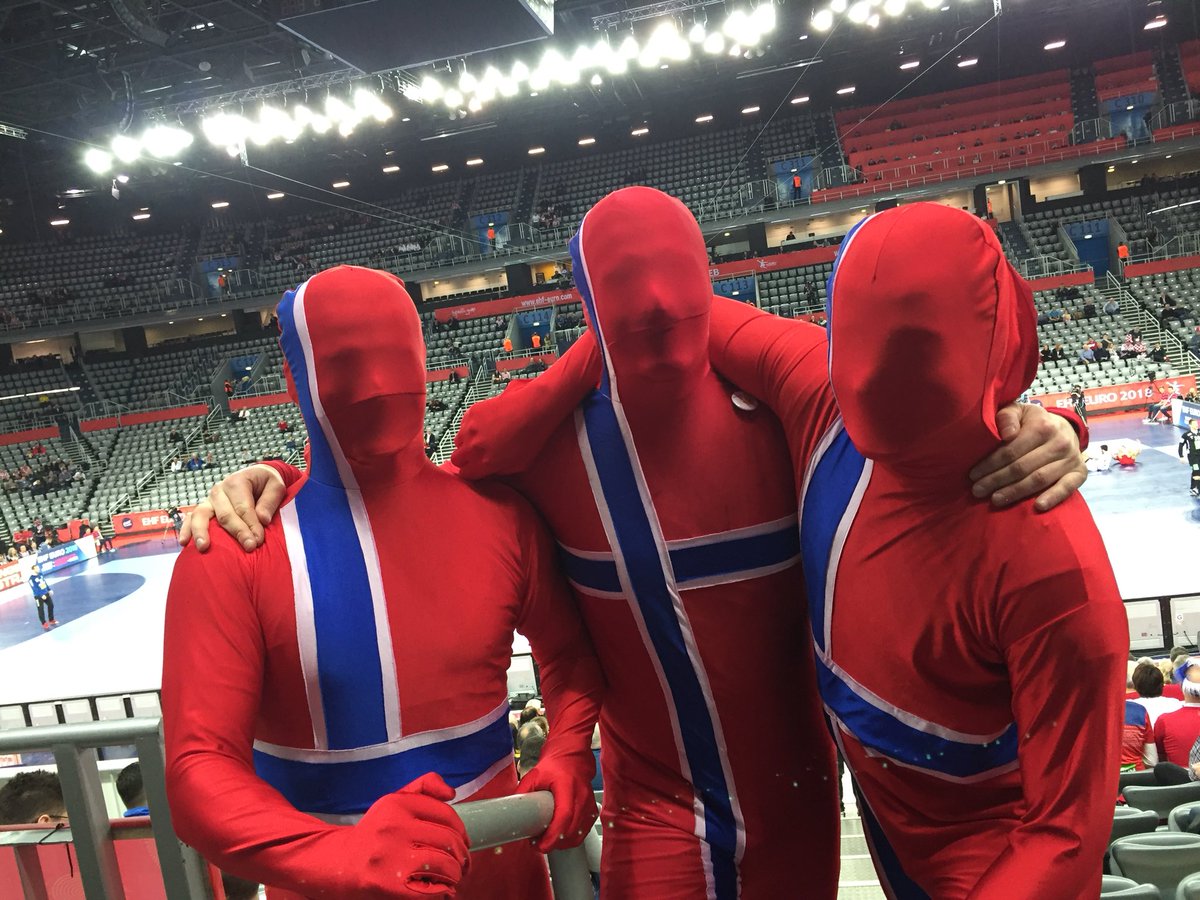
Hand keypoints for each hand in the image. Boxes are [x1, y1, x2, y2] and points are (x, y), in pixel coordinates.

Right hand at [179, 464, 286, 552]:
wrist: (257, 476)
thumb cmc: (267, 483)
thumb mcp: (276, 485)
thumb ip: (270, 501)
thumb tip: (262, 519)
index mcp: (237, 482)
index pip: (243, 508)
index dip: (251, 525)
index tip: (259, 541)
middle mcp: (220, 490)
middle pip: (225, 514)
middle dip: (237, 532)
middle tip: (249, 547)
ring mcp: (209, 499)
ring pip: (201, 515)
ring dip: (202, 531)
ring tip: (204, 547)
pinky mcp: (205, 508)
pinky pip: (192, 518)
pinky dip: (186, 529)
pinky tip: (184, 542)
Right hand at [341, 773, 469, 896]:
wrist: (337, 863)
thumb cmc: (374, 834)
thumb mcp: (393, 802)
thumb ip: (423, 788)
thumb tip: (451, 793)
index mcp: (397, 804)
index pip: (446, 815)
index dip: (462, 831)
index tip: (464, 843)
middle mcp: (393, 827)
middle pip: (449, 841)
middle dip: (462, 856)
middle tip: (462, 865)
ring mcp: (390, 856)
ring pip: (445, 865)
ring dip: (455, 874)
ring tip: (453, 877)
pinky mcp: (388, 885)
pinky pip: (432, 889)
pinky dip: (443, 891)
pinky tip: (440, 889)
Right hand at [451, 381, 536, 479]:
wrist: (533, 409)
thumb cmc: (531, 438)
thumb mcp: (518, 465)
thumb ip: (498, 472)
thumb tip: (487, 472)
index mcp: (486, 463)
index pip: (465, 474)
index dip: (471, 472)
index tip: (475, 468)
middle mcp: (474, 447)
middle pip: (456, 459)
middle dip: (465, 459)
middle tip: (476, 454)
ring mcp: (471, 429)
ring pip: (458, 441)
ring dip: (466, 442)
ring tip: (482, 438)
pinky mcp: (471, 413)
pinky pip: (463, 425)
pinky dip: (471, 427)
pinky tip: (487, 424)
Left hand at [516, 758, 597, 851]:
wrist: (572, 756)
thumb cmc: (555, 765)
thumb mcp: (535, 775)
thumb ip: (523, 791)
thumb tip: (512, 810)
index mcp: (567, 786)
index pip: (564, 816)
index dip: (553, 835)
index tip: (540, 845)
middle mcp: (581, 796)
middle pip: (571, 830)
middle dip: (554, 843)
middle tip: (538, 844)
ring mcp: (589, 804)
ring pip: (578, 834)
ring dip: (562, 843)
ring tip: (548, 840)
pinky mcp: (591, 810)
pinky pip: (583, 832)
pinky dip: (572, 839)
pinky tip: (560, 836)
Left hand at [968, 403, 1085, 511]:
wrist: (1064, 427)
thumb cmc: (1032, 421)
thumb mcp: (1018, 411)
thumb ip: (1007, 417)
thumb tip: (1007, 434)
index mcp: (1042, 426)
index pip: (1011, 450)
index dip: (990, 464)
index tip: (973, 475)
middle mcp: (1059, 442)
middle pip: (1022, 467)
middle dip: (996, 480)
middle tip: (977, 490)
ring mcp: (1071, 459)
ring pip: (1039, 479)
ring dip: (1015, 492)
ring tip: (995, 499)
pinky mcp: (1080, 473)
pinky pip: (1067, 487)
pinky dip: (1053, 497)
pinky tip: (1037, 506)